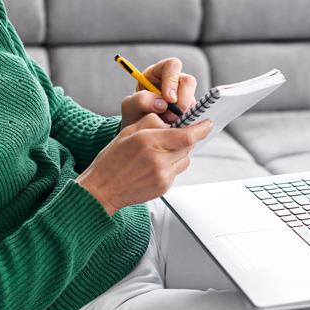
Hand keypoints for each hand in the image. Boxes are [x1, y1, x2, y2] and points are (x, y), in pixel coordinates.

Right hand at [77, 114, 212, 215]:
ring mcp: (162, 176)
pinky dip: (171, 165)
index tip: (208, 123)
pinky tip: (154, 166)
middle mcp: (158, 159)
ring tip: (160, 153)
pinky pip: (176, 172)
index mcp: (148, 141)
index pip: (186, 135)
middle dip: (187, 139)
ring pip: (185, 159)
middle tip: (175, 136)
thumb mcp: (128, 132)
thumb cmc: (112, 160)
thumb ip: (152, 122)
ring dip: (179, 153)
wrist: (102, 190)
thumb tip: (173, 120)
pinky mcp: (163, 187)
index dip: (201, 129)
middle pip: (188, 146)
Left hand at [120, 57, 196, 128]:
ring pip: (193, 100)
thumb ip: (141, 100)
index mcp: (158, 73)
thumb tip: (162, 104)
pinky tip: (171, 126)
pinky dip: (184, 122)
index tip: (169, 99)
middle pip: (189, 81)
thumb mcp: (130, 106)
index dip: (172, 80)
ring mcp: (183, 96)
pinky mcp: (188, 110)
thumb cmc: (133, 113)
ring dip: (182, 114)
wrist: (138, 130)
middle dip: (182, 100)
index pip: (172, 66)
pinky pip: (193, 114)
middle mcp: (174, 82)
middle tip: (171, 116)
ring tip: (166, 123)